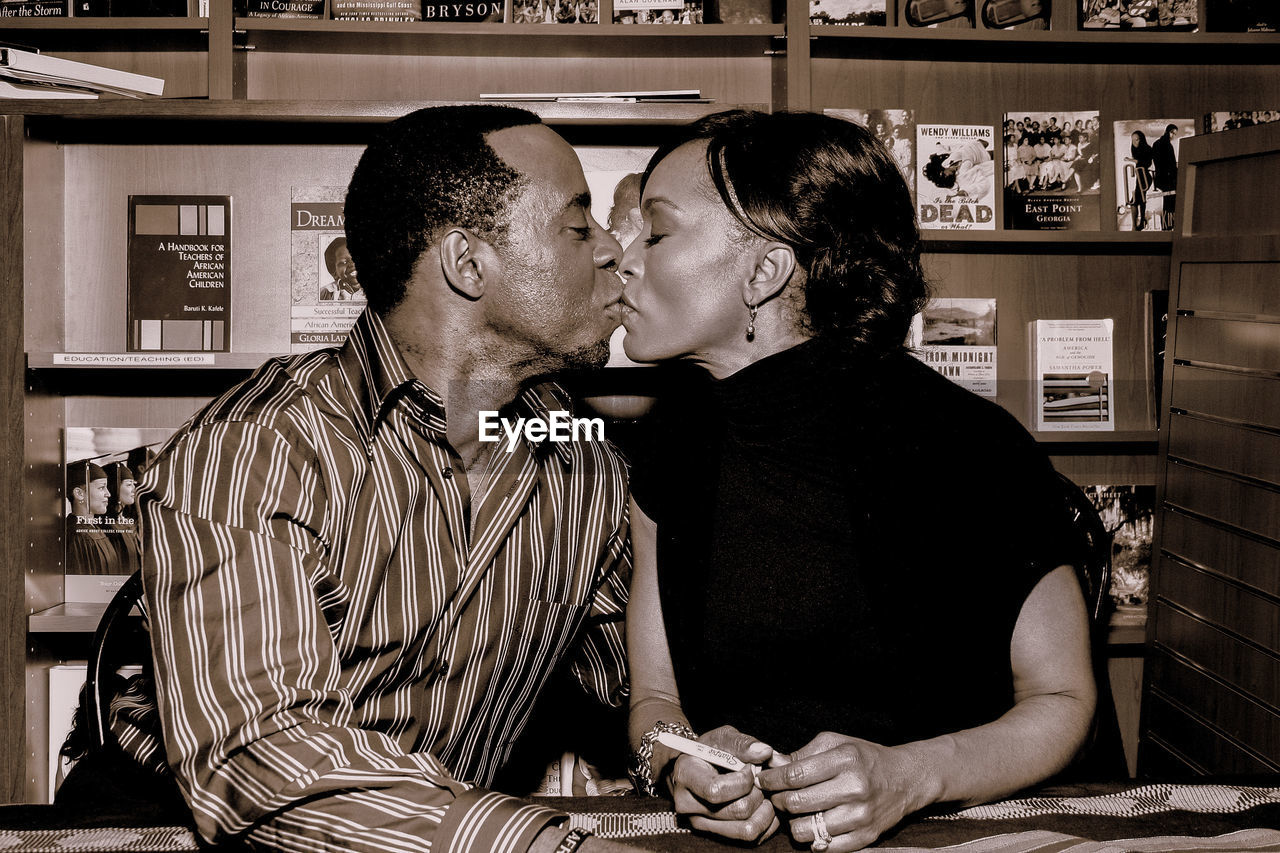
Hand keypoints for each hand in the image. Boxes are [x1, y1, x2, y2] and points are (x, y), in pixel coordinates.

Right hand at [666, 725, 777, 844]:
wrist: (694, 768)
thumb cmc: (708, 750)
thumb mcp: (721, 738)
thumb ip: (742, 743)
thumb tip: (765, 752)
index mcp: (685, 776)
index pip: (716, 790)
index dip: (742, 780)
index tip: (750, 768)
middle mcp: (688, 805)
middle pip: (738, 810)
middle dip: (757, 792)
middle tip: (758, 780)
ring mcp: (701, 823)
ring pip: (747, 829)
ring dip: (764, 809)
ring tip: (761, 792)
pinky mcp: (716, 835)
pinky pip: (752, 837)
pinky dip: (766, 822)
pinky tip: (762, 804)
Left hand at [758, 732, 930, 852]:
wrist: (905, 779)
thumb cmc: (864, 758)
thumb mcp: (835, 743)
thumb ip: (803, 754)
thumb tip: (772, 764)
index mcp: (845, 760)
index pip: (795, 775)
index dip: (772, 779)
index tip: (762, 780)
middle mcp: (854, 788)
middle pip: (798, 803)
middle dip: (779, 800)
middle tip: (777, 796)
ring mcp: (861, 816)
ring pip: (807, 829)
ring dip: (793, 823)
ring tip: (796, 812)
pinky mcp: (866, 837)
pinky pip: (826, 847)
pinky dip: (813, 839)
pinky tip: (813, 825)